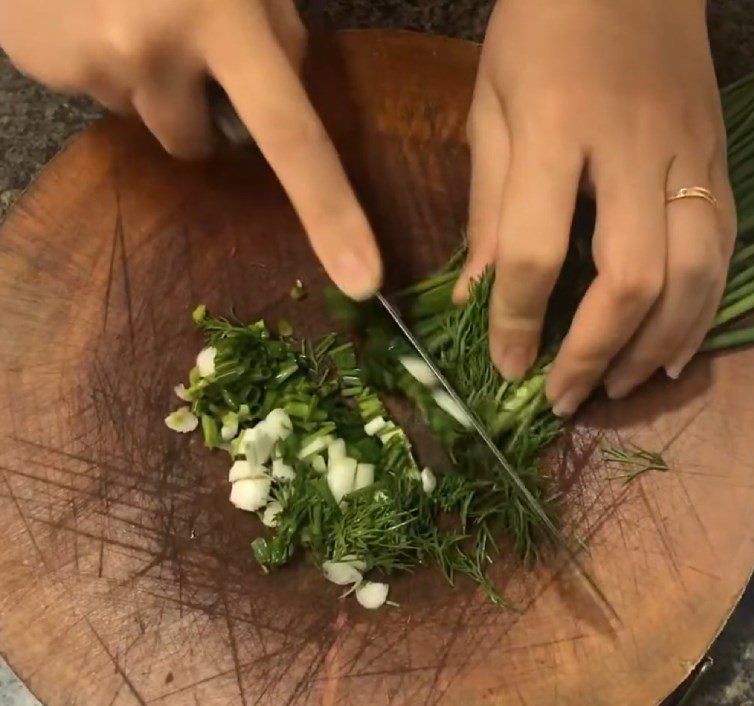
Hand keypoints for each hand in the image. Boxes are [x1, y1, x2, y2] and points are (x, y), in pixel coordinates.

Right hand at [0, 0, 380, 298]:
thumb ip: (271, 28)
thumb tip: (279, 91)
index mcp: (226, 18)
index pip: (294, 138)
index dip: (331, 215)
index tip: (360, 280)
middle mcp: (156, 51)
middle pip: (197, 145)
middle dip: (198, 111)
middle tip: (178, 36)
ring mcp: (92, 63)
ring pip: (146, 120)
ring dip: (148, 83)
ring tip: (128, 7)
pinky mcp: (42, 63)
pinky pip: (95, 95)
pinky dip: (100, 63)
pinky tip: (88, 6)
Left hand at [456, 0, 735, 415]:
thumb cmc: (541, 24)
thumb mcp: (490, 106)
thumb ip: (488, 205)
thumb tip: (476, 295)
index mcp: (556, 128)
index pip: (537, 252)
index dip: (517, 322)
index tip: (505, 368)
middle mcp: (633, 148)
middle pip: (629, 278)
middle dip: (592, 352)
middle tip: (562, 399)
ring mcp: (690, 153)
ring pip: (692, 274)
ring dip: (654, 346)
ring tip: (617, 387)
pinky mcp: (720, 156)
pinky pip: (721, 249)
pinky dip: (702, 311)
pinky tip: (675, 351)